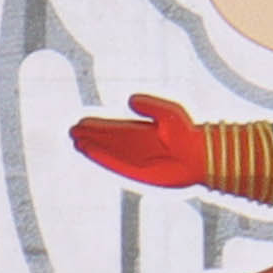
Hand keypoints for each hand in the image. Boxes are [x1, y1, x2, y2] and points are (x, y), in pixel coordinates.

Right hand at [70, 92, 204, 187]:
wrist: (200, 156)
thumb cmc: (188, 132)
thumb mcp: (168, 112)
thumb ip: (149, 105)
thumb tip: (128, 99)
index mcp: (142, 131)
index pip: (114, 128)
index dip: (98, 125)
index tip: (82, 121)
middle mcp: (136, 146)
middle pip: (108, 140)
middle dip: (91, 136)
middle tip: (71, 130)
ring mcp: (136, 160)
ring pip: (108, 152)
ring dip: (92, 147)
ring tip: (75, 141)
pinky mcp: (137, 172)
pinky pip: (114, 164)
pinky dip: (101, 158)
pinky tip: (89, 152)